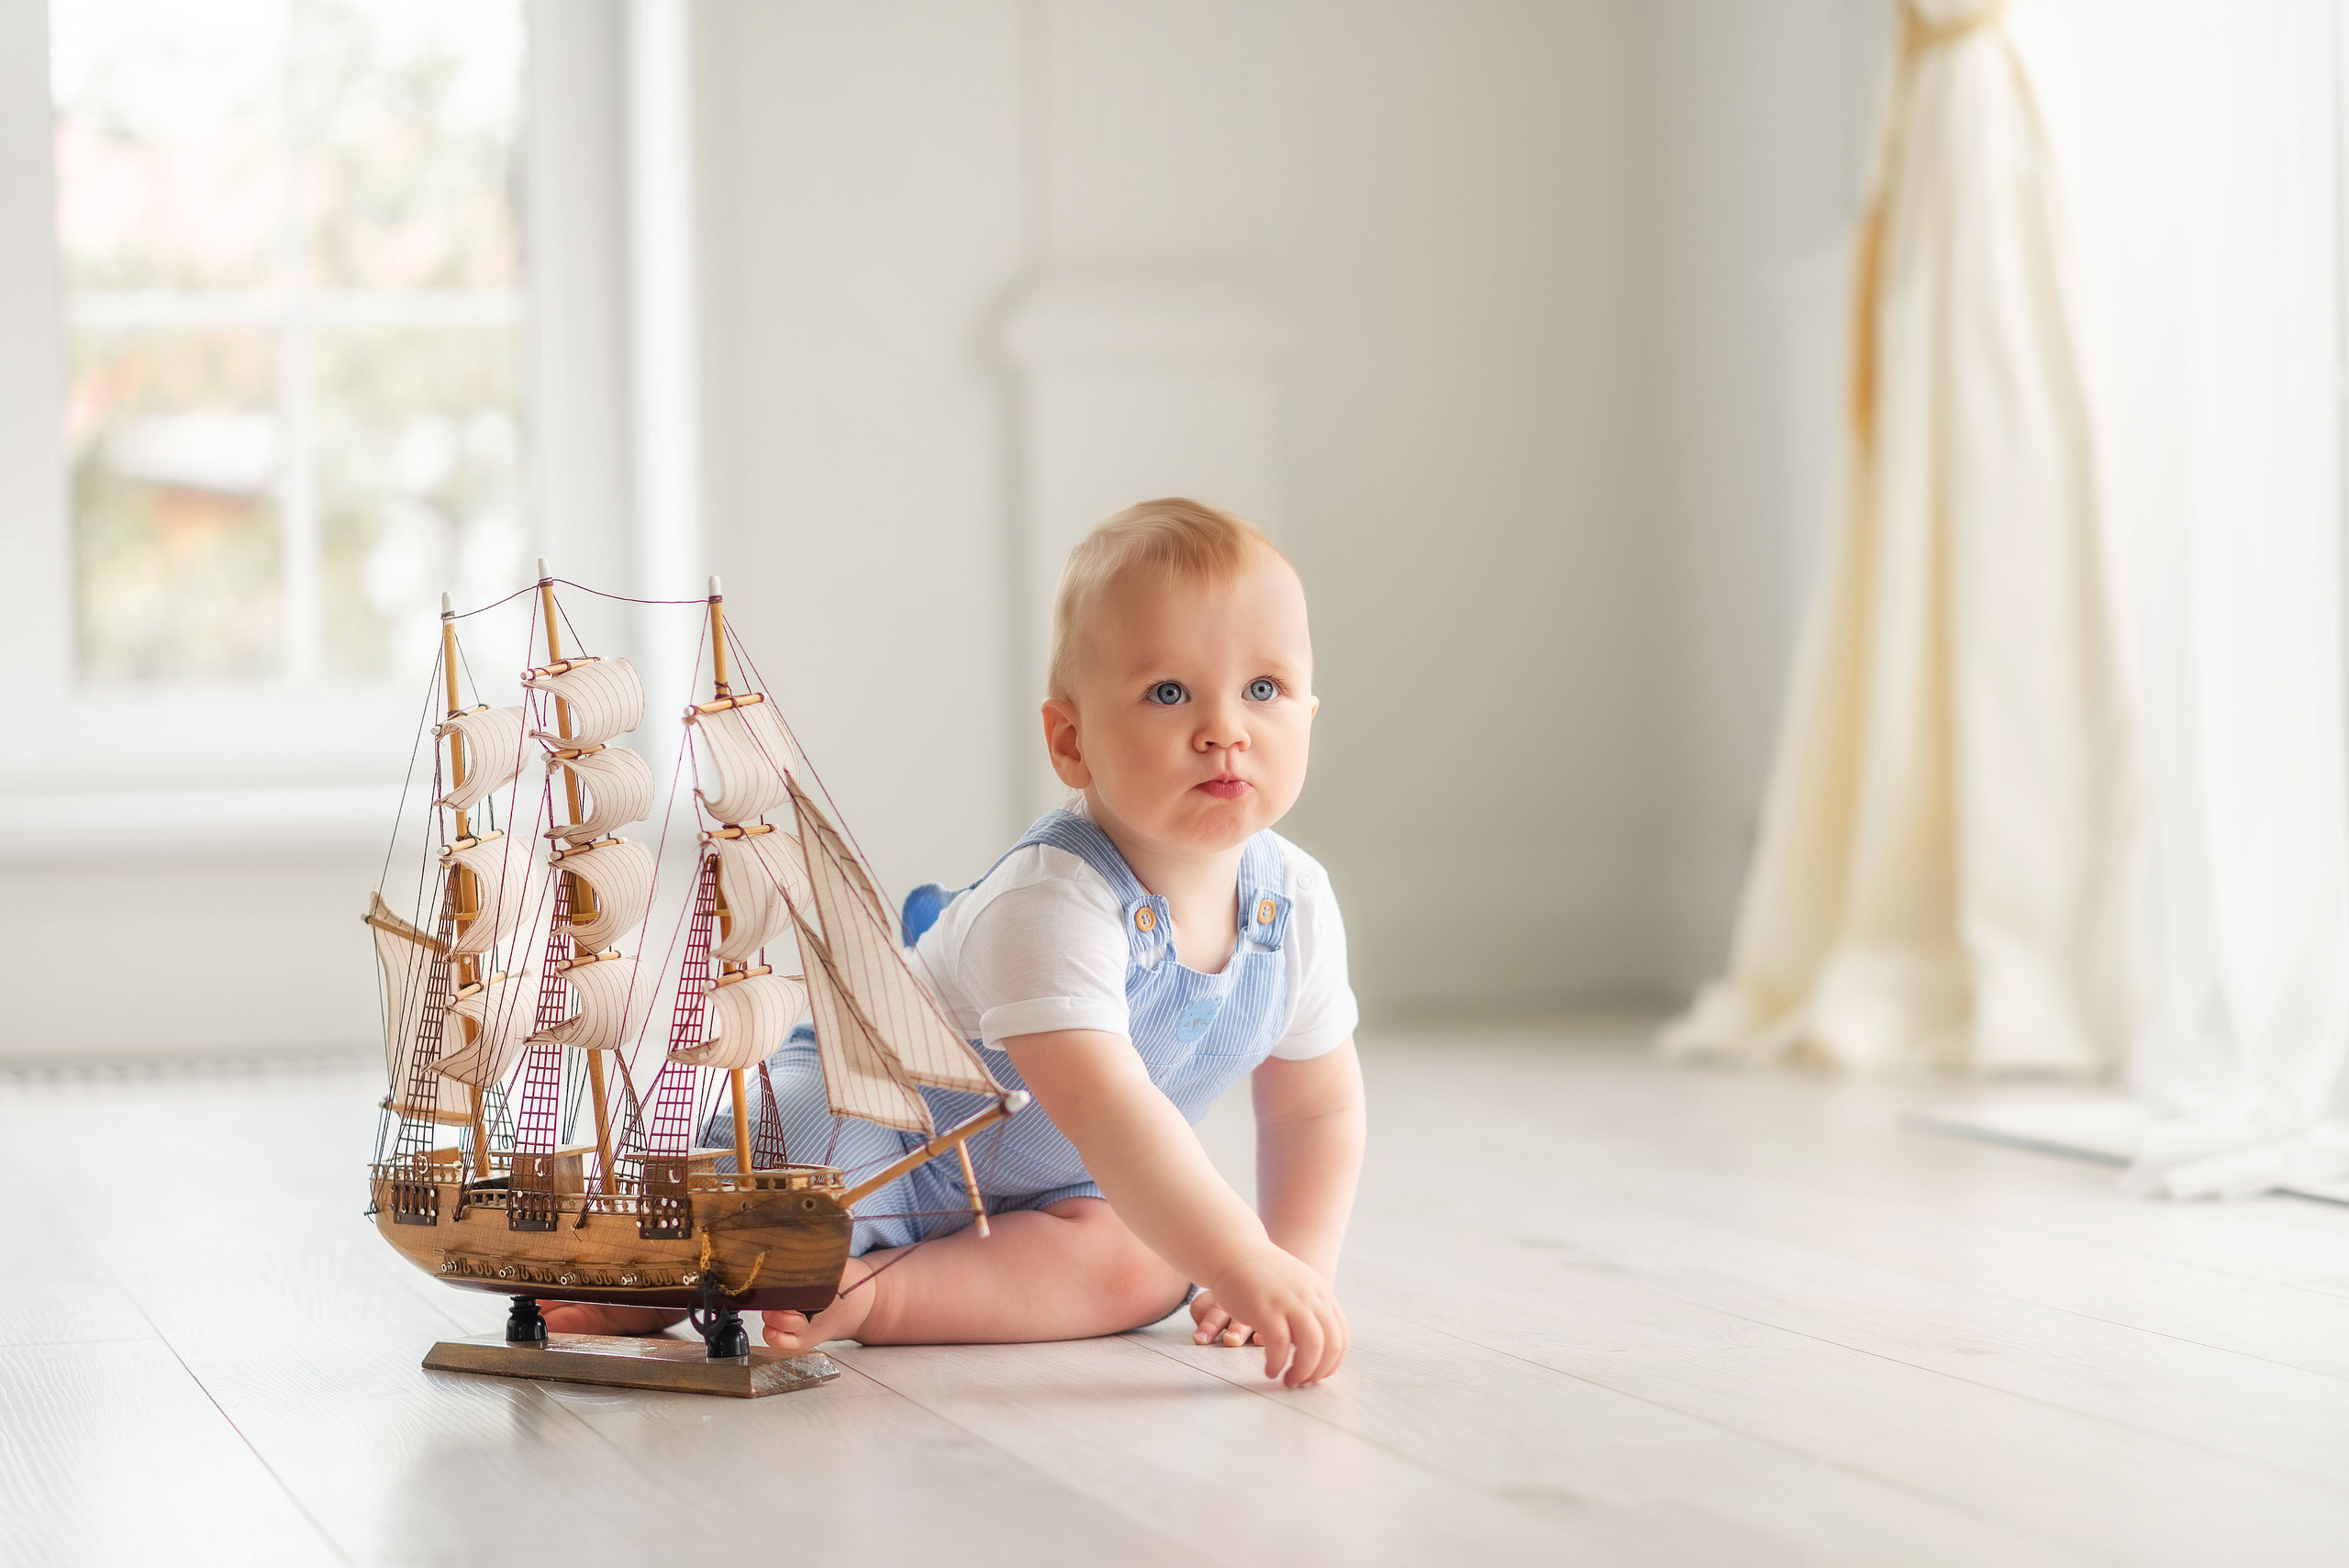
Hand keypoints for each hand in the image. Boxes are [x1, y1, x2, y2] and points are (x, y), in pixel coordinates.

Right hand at [1200, 1246, 1347, 1386]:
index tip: (1318, 1375)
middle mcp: (1311, 1297)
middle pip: (1330, 1344)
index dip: (1333, 1362)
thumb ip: (1311, 1310)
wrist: (1234, 1251)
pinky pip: (1280, 1345)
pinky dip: (1278, 1364)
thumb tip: (1318, 1344)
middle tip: (1303, 1383)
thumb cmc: (1262, 1274)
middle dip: (1319, 1372)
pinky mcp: (1266, 1309)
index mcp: (1321, 1294)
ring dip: (1302, 1371)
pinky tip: (1270, 1370)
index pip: (1341, 1336)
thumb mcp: (1298, 1286)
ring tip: (1288, 1380)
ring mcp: (1289, 1302)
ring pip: (1311, 1347)